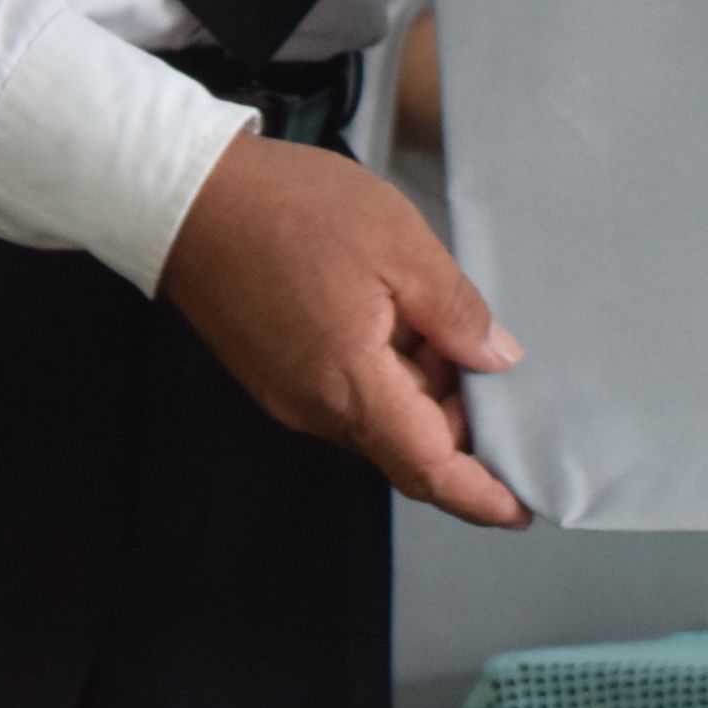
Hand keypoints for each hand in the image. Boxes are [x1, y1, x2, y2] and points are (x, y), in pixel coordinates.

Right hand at [158, 132, 529, 526]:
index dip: (478, 495)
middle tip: (498, 370)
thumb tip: (498, 361)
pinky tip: (407, 324)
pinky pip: (346, 396)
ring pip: (376, 420)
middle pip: (404, 447)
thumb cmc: (297, 211)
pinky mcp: (273, 372)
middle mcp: (316, 410)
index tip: (523, 509)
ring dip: (423, 395)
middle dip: (458, 427)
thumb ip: (454, 311)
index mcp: (350, 387)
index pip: (426, 468)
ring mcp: (289, 394)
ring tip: (452, 330)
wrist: (185, 198)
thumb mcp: (399, 244)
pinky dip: (389, 378)